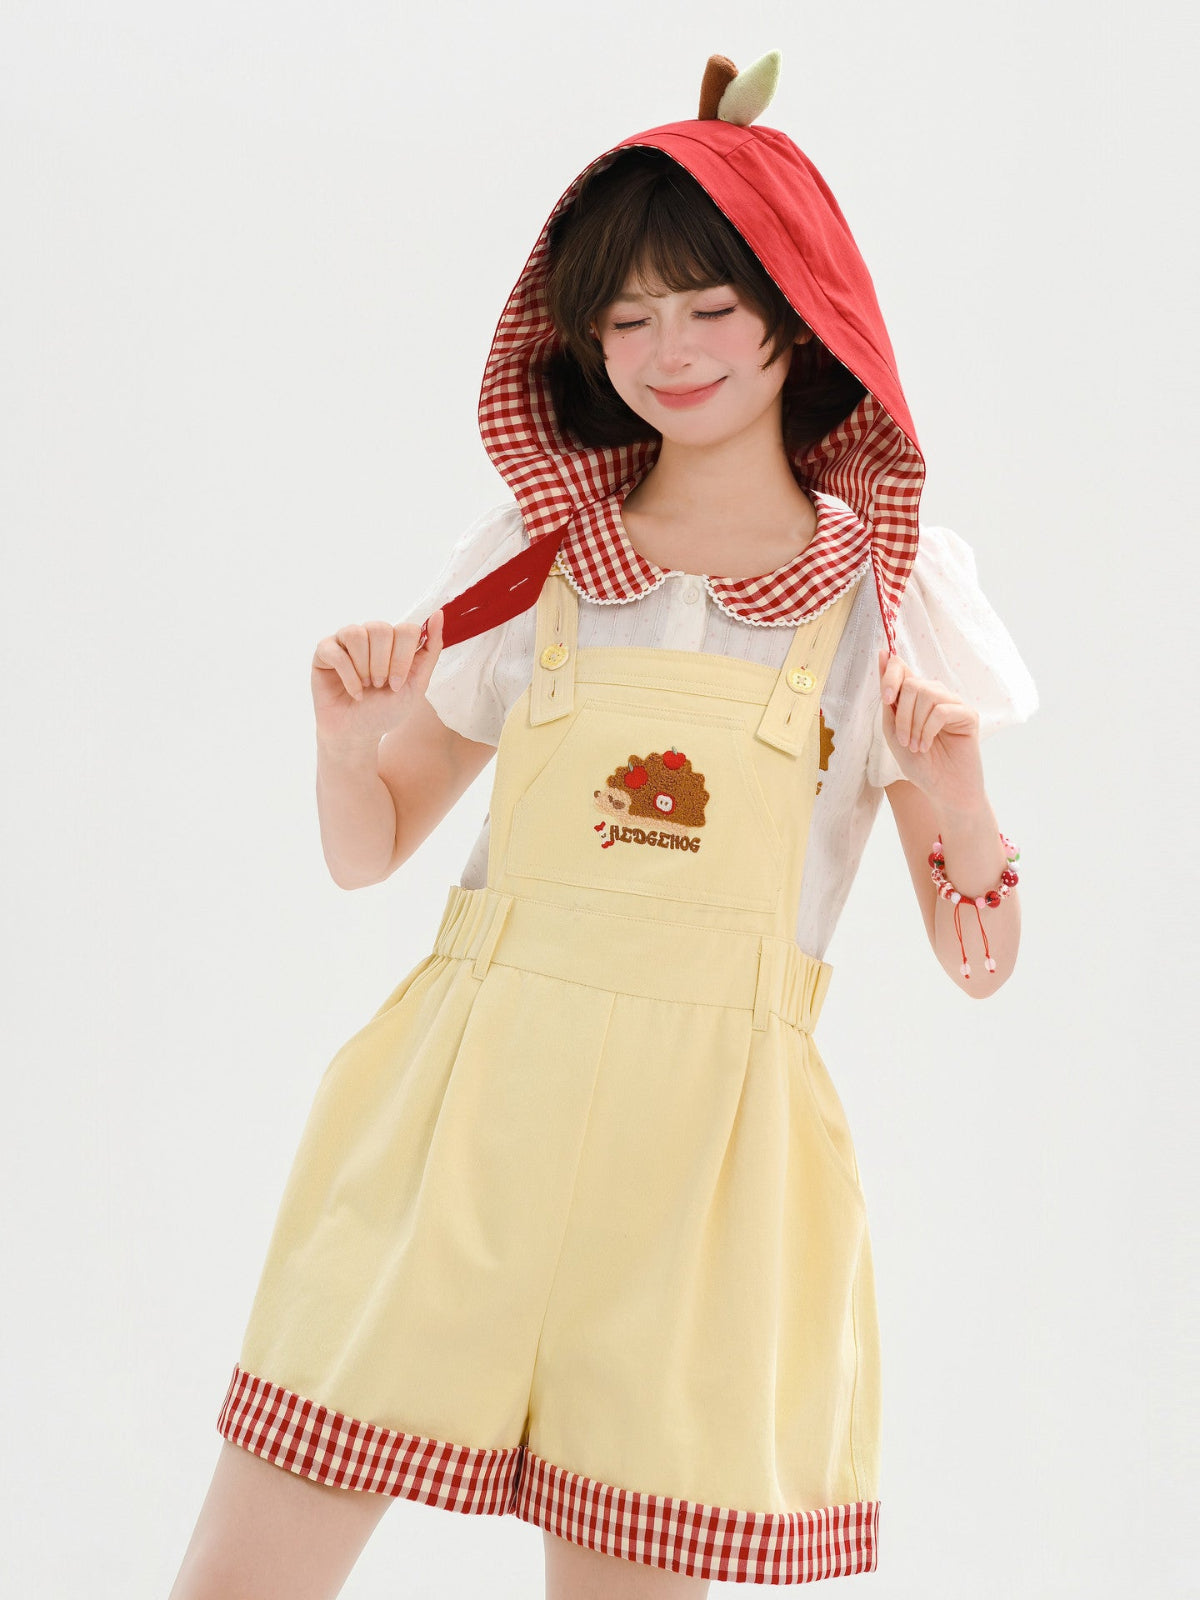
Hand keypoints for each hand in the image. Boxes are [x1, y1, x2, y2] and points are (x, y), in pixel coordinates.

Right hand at [311, 608, 444, 751]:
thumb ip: (430, 650)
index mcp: (395, 641)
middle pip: (381, 629)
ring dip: (364, 667)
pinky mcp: (324, 651)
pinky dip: (347, 676)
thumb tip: (439, 614)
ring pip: (356, 634)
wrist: (357, 733)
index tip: (397, 683)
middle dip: (382, 664)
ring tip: (366, 686)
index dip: (403, 658)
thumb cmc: (385, 710)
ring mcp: (346, 641)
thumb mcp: (416, 684)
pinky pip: (335, 650)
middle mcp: (371, 635)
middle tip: (379, 685)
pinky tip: (353, 692)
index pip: (406, 629)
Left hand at [877, 647, 985, 813]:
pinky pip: (942, 710)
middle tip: (903, 740)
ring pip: (927, 693)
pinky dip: (928, 730)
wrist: (942, 789)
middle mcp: (935, 696)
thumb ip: (889, 700)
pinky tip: (926, 746)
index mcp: (915, 698)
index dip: (890, 671)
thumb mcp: (893, 732)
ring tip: (916, 746)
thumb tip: (883, 655)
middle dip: (901, 714)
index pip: (902, 668)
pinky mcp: (968, 715)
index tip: (885, 694)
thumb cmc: (919, 764)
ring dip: (914, 724)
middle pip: (912, 683)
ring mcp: (953, 703)